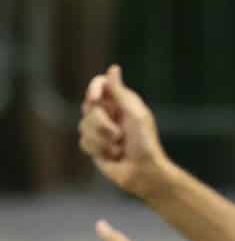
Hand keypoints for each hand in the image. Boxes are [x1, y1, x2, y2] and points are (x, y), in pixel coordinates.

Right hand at [78, 65, 170, 198]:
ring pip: (83, 126)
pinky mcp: (94, 145)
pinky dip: (98, 150)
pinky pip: (83, 142)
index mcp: (122, 102)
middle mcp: (109, 113)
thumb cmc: (145, 143)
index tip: (95, 99)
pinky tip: (112, 156)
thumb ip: (121, 93)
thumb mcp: (135, 115)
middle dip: (102, 124)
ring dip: (102, 140)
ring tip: (119, 148)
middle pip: (88, 107)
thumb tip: (113, 68)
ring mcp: (100, 129)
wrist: (143, 172)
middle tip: (119, 135)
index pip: (100, 85)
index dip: (94, 90)